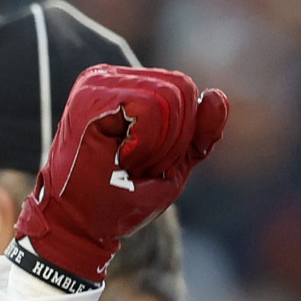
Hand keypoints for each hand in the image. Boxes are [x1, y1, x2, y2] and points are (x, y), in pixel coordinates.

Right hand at [14, 65, 228, 284]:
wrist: (82, 222)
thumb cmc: (124, 195)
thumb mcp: (175, 163)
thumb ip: (199, 132)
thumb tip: (218, 95)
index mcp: (131, 88)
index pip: (186, 90)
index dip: (182, 133)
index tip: (147, 159)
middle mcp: (113, 78)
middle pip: (182, 89)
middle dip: (173, 138)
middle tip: (137, 162)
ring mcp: (100, 81)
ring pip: (168, 97)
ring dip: (158, 144)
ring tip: (127, 160)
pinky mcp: (92, 93)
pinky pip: (150, 107)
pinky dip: (147, 142)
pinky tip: (121, 156)